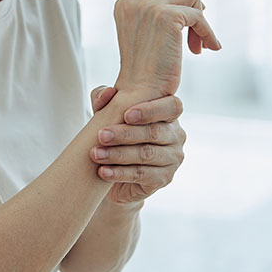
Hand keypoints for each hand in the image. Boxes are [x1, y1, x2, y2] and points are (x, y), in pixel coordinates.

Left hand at [88, 85, 185, 204]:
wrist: (115, 175)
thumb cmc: (116, 138)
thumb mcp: (108, 116)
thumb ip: (104, 99)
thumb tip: (107, 93)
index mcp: (168, 115)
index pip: (172, 107)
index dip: (151, 110)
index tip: (126, 115)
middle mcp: (175, 136)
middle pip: (155, 132)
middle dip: (125, 134)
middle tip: (102, 135)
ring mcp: (173, 159)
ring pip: (147, 154)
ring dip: (118, 154)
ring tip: (96, 154)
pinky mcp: (165, 178)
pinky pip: (142, 175)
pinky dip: (120, 173)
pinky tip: (103, 171)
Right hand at [113, 0, 221, 98]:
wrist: (141, 94)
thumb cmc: (146, 71)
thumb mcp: (146, 33)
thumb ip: (157, 12)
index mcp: (125, 2)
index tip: (189, 18)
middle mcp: (134, 0)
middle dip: (191, 6)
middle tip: (197, 31)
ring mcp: (149, 6)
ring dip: (200, 21)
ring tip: (199, 46)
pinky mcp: (167, 16)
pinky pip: (199, 15)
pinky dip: (207, 32)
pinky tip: (207, 49)